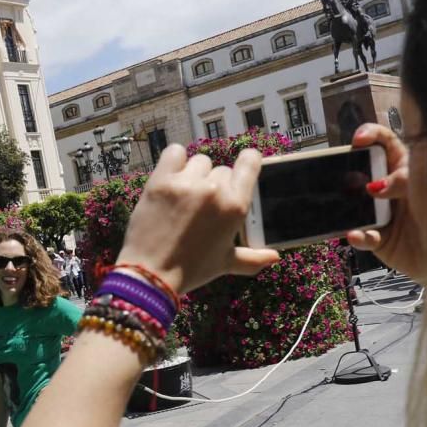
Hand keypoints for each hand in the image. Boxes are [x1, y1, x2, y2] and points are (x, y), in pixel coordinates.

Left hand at [116, 145, 279, 294]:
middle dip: (214, 185)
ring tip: (184, 197)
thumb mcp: (226, 262)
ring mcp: (186, 184)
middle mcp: (214, 190)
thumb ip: (253, 258)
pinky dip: (174, 161)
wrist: (150, 274)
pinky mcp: (161, 180)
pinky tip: (171, 178)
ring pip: (198, 162)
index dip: (248, 160)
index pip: (250, 163)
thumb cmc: (191, 269)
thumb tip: (275, 257)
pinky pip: (174, 153)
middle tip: (201, 207)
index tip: (243, 163)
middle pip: (221, 169)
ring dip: (193, 175)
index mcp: (235, 206)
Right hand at [347, 124, 426, 279]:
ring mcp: (385, 214)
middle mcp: (393, 189)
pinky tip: (357, 234)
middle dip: (351, 173)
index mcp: (407, 167)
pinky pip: (362, 236)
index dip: (370, 135)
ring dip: (349, 207)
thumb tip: (373, 187)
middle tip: (349, 179)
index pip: (385, 143)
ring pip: (356, 205)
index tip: (359, 139)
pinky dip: (357, 236)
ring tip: (350, 210)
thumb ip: (401, 175)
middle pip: (363, 172)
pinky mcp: (382, 239)